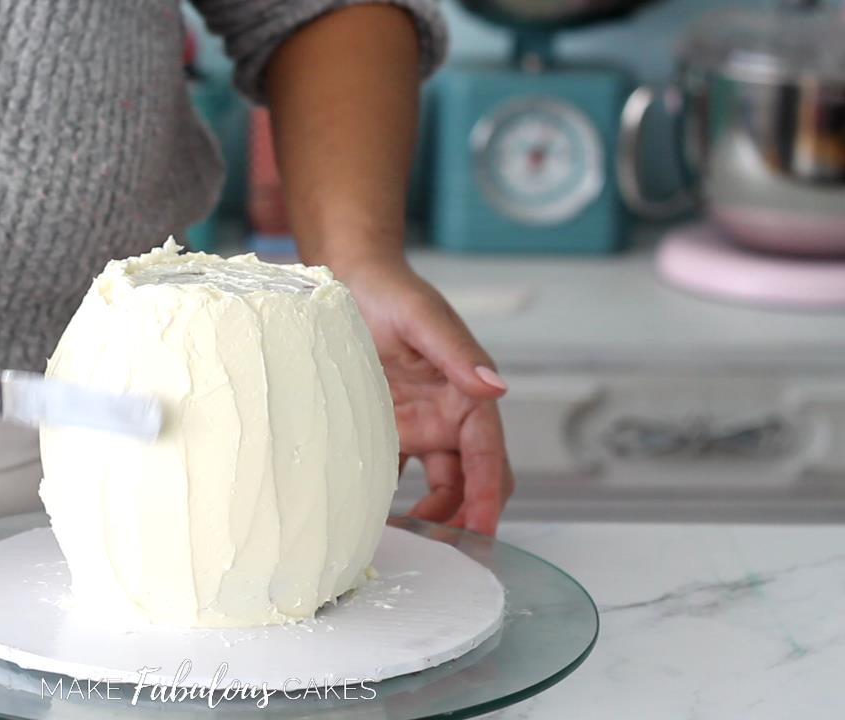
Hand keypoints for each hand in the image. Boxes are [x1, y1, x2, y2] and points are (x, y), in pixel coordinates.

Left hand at [337, 259, 513, 535]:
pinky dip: (385, 502)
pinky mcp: (385, 431)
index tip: (481, 532)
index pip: (488, 458)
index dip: (488, 497)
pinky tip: (365, 521)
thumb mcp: (423, 316)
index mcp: (467, 396)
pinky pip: (392, 476)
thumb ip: (456, 353)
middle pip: (469, 485)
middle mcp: (448, 419)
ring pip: (436, 490)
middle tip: (438, 554)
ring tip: (402, 545)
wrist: (348, 280)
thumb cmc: (391, 292)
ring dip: (428, 519)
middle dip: (462, 522)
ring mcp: (417, 429)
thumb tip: (496, 388)